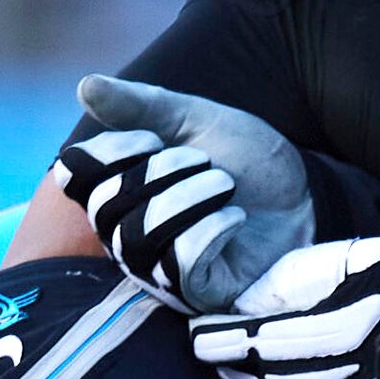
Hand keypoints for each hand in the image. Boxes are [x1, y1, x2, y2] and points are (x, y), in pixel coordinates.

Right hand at [55, 75, 316, 313]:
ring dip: (185, 199)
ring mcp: (162, 270)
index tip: (153, 137)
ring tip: (223, 185)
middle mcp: (130, 235)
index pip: (76, 177)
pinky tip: (234, 217)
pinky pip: (180, 265)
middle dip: (158, 171)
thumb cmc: (243, 161)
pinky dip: (209, 230)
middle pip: (106, 208)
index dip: (110, 151)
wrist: (302, 191)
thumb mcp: (193, 119)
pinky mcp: (200, 293)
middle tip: (202, 161)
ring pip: (139, 239)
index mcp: (121, 192)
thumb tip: (84, 85)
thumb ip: (139, 105)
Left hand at [193, 240, 379, 378]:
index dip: (212, 336)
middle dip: (228, 364)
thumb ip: (307, 270)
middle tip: (214, 352)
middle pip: (246, 376)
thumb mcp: (368, 256)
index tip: (199, 332)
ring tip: (244, 378)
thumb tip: (254, 291)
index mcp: (306, 332)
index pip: (233, 339)